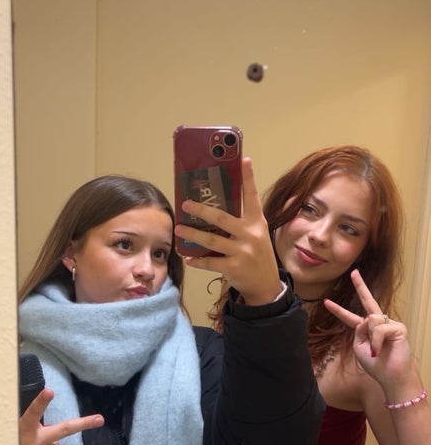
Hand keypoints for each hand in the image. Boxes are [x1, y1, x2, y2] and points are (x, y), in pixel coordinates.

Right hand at [20, 388, 104, 444]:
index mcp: (26, 428)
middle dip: (83, 423)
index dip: (41, 402)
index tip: (49, 392)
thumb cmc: (15, 444)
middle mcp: (34, 442)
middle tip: (100, 419)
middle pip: (63, 430)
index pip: (34, 412)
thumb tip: (55, 426)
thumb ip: (37, 426)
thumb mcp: (21, 431)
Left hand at [174, 157, 283, 305]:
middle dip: (202, 210)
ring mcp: (242, 252)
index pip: (252, 196)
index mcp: (256, 222)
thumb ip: (242, 219)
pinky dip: (197, 261)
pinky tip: (188, 258)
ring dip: (192, 234)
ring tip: (179, 229)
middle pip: (222, 218)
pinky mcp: (234, 268)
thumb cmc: (257, 253)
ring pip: (211, 240)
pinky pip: (210, 262)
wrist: (266, 284)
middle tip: (186, 203)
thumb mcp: (256, 232)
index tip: (244, 160)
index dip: (248, 178)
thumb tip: (214, 204)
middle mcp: (250, 234)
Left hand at [324, 269, 419, 396]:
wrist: (391, 376)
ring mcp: (389, 324)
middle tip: (354, 273)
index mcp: (365, 330)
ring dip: (370, 337)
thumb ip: (358, 330)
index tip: (326, 302)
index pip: (349, 317)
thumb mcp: (359, 347)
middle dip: (360, 286)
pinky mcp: (398, 327)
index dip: (338, 310)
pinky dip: (376, 340)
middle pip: (367, 302)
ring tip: (376, 350)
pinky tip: (380, 350)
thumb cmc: (376, 365)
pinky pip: (379, 328)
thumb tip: (368, 318)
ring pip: (370, 319)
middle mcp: (377, 323)